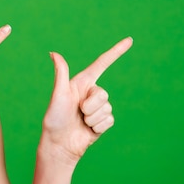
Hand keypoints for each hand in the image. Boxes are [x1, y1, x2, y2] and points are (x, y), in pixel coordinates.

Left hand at [42, 37, 132, 162]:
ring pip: (107, 108)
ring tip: (81, 121)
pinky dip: (98, 127)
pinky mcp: (103, 121)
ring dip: (92, 118)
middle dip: (90, 105)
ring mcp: (98, 107)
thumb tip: (53, 53)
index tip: (130, 40)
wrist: (60, 144)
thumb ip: (61, 73)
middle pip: (104, 93)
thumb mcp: (58, 94)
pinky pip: (109, 120)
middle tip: (78, 111)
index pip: (102, 63)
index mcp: (82, 82)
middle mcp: (91, 92)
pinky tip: (88, 130)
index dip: (116, 51)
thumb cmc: (55, 118)